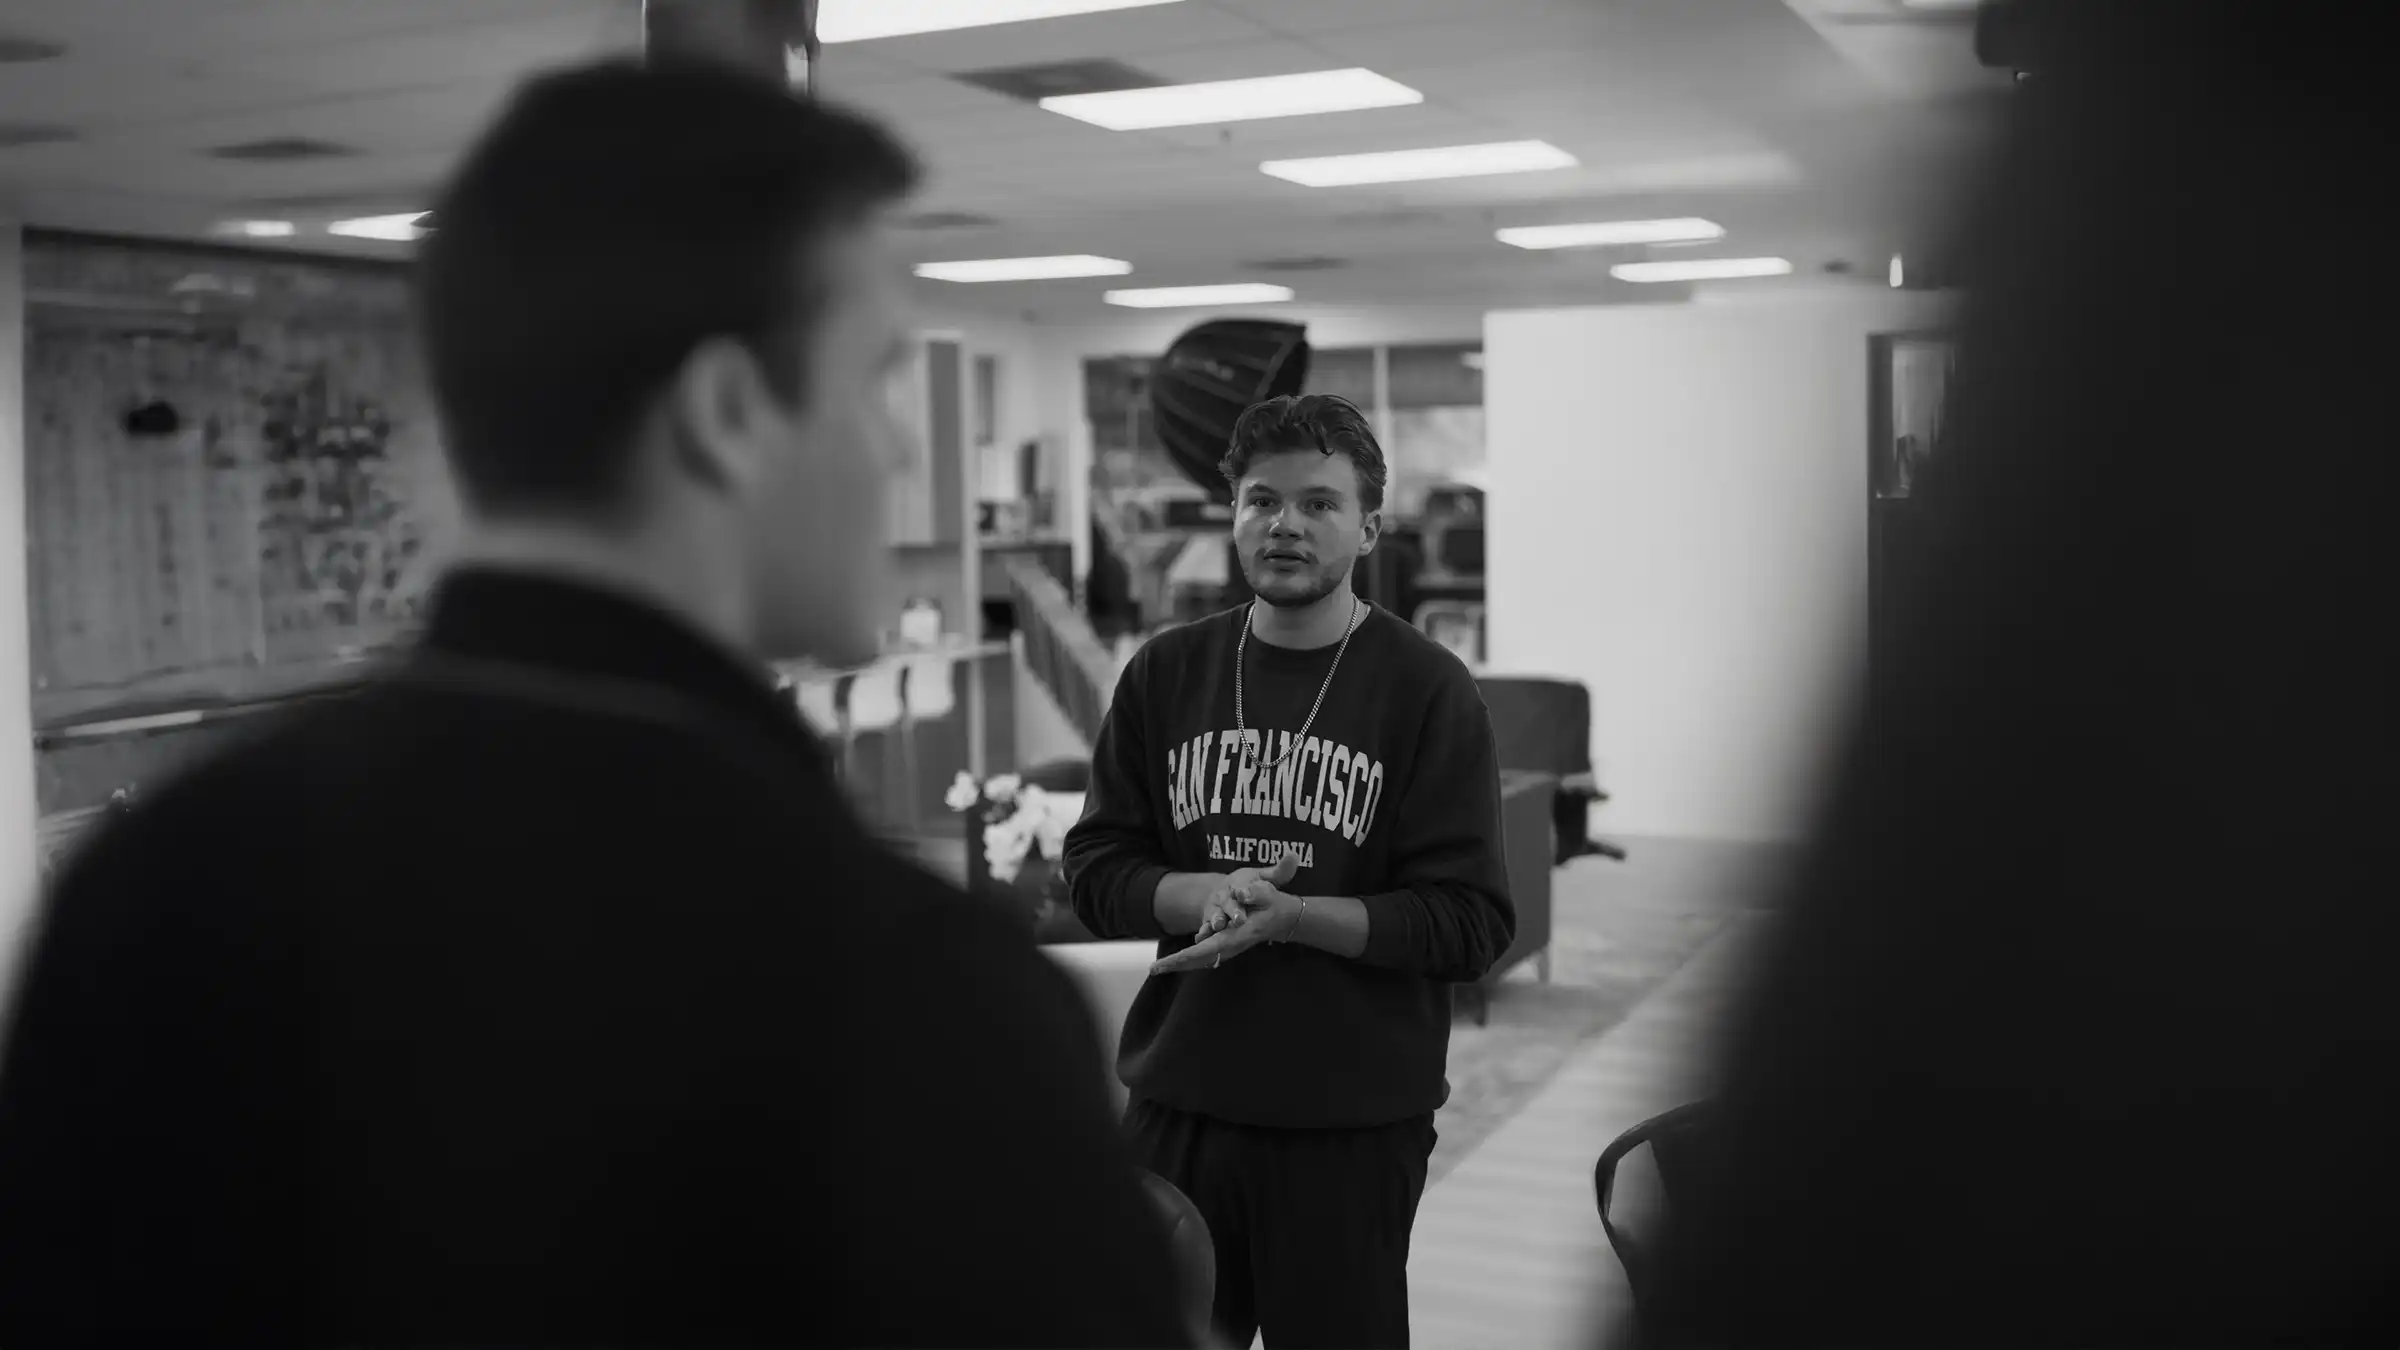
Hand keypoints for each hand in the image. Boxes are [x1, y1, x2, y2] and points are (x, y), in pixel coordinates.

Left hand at [1153, 856, 1300, 974]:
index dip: (1185, 956)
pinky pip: (1203, 956)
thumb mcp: (1268, 893)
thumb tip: (1240, 894)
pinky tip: (1174, 962)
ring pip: (1200, 959)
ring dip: (1180, 963)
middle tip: (1154, 970)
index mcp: (1236, 936)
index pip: (1206, 949)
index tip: (1170, 962)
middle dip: (1176, 964)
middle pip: (1199, 959)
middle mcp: (1229, 945)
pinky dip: (1188, 959)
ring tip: (1158, 968)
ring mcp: (1227, 948)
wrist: (1283, 917)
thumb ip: (1256, 893)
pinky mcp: (1225, 945)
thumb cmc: (1274, 903)